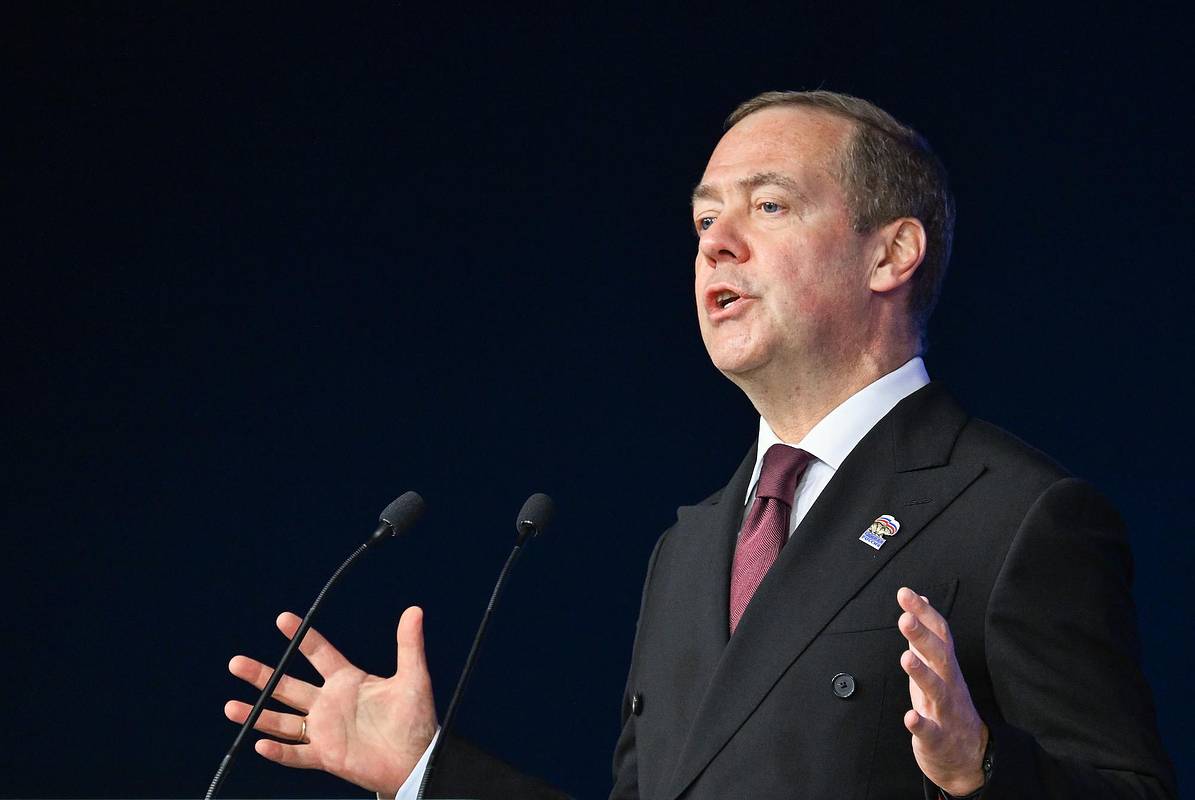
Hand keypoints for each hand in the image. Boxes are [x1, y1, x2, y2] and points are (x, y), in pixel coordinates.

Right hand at [224, 606, 437, 796]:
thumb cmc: (416, 719)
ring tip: (230, 706)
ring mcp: (324, 730)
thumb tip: (415, 610)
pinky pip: (296, 754)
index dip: (301, 637)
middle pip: (288, 686)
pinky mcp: (326, 755)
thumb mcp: (413, 678)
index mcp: (348, 681)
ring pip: (283, 720)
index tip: (282, 619)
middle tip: (235, 662)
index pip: (319, 653)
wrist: (416, 760)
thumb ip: (409, 645)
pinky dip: (278, 751)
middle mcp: (329, 703)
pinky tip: (260, 743)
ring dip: (258, 714)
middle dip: (262, 675)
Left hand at [897, 588, 987, 796]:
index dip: (923, 613)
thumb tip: (919, 601)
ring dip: (922, 674)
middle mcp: (948, 684)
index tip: (905, 593)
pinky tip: (910, 717)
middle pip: (939, 657)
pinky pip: (930, 731)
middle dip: (923, 636)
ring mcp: (944, 711)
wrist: (968, 756)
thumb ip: (927, 634)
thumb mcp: (937, 666)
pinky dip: (920, 724)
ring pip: (936, 690)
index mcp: (945, 666)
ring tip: (906, 658)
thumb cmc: (946, 704)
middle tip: (905, 618)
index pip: (938, 634)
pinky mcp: (938, 738)